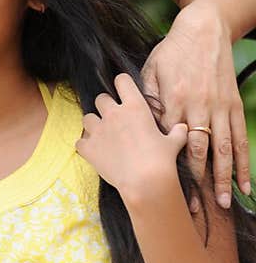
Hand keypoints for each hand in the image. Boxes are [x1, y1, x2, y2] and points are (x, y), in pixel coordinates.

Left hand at [76, 73, 188, 200]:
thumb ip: (177, 132)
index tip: (124, 92)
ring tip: (102, 135)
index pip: (122, 81)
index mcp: (135, 107)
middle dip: (106, 107)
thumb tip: (183, 128)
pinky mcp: (89, 148)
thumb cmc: (162, 160)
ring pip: (87, 118)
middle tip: (114, 119)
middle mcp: (114, 114)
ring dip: (93, 125)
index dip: (122, 84)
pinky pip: (80, 142)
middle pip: (101, 98)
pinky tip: (94, 152)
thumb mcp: (174, 142)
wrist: (146, 182)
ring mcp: (99, 130)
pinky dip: (85, 146)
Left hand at [141, 3, 249, 208]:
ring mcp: (219, 108)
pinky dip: (244, 162)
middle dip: (199, 182)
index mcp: (175, 100)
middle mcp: (199, 107)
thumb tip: (143, 130)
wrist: (204, 30)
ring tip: (224, 202)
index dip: (171, 168)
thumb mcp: (151, 72)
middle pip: (201, 151)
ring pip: (224, 149)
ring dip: (224, 178)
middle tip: (196, 208)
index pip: (172, 143)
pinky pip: (240, 138)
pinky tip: (245, 184)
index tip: (166, 191)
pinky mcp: (233, 106)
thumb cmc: (171, 53)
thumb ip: (148, 102)